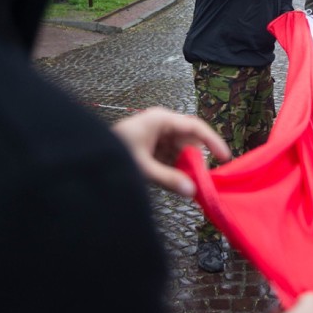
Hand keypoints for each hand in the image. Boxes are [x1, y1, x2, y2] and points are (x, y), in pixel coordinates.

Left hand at [112, 107, 230, 196]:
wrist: (88, 155)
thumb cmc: (113, 154)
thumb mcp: (142, 168)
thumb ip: (168, 179)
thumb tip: (192, 191)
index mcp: (161, 120)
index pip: (195, 127)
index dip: (212, 141)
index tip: (224, 157)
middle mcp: (162, 124)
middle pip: (189, 141)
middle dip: (195, 161)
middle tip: (198, 181)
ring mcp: (157, 135)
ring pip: (181, 151)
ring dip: (184, 167)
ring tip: (182, 184)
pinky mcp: (153, 146)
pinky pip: (172, 157)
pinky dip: (175, 169)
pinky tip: (172, 181)